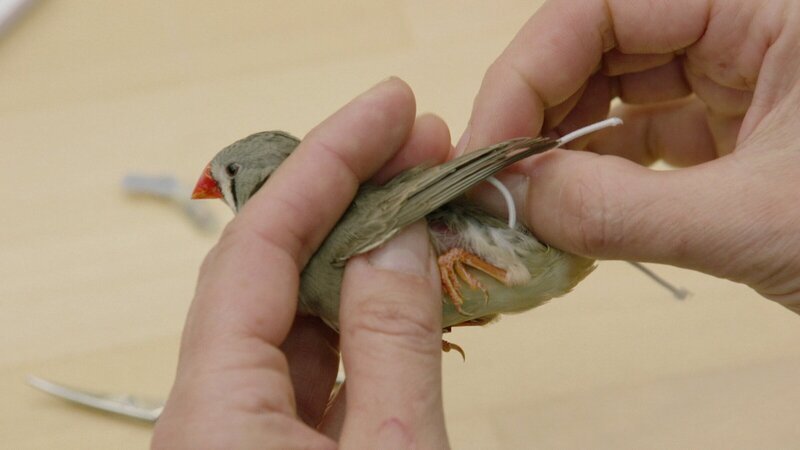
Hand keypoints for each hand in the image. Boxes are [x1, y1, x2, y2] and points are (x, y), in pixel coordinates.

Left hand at [152, 78, 451, 448]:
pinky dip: (359, 319)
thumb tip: (395, 237)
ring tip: (420, 205)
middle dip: (344, 197)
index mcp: (216, 411)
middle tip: (415, 147)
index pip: (259, 247)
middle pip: (268, 269)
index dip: (326, 164)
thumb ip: (393, 343)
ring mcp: (239, 432)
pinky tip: (402, 286)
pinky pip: (310, 361)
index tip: (387, 112)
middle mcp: (209, 412)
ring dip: (356, 255)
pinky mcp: (273, 449)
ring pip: (292, 314)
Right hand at [459, 0, 799, 308]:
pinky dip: (598, 181)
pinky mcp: (731, 134)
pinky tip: (566, 216)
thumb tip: (503, 200)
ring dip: (560, 153)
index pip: (603, 9)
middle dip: (536, 116)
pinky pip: (642, 143)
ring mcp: (736, 83)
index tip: (484, 150)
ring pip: (615, 98)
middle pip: (600, 49)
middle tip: (490, 183)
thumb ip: (619, 209)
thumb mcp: (752, 220)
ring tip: (522, 206)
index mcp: (761, 9)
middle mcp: (741, 32)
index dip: (527, 74)